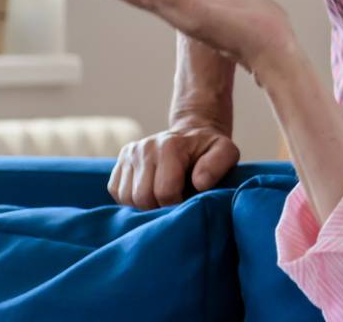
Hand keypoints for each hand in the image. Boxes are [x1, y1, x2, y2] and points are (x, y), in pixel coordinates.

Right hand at [109, 122, 240, 208]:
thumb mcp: (226, 152)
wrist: (192, 135)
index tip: (188, 199)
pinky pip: (116, 192)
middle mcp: (144, 147)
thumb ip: (217, 165)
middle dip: (160, 206)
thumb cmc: (209, 149)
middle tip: (176, 199)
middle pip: (142, 198)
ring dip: (145, 205)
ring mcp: (130, 154)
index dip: (177, 204)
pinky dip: (131, 199)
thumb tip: (199, 183)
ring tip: (164, 195)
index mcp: (169, 146)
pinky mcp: (120, 162)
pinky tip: (150, 191)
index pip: (164, 192)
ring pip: (127, 198)